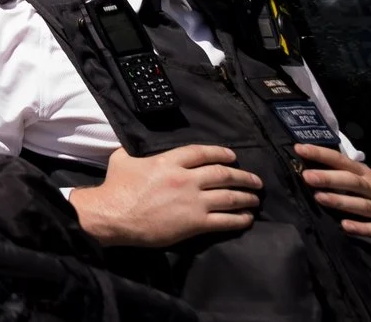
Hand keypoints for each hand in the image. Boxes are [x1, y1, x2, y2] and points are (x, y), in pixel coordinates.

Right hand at [70, 145, 261, 247]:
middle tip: (255, 180)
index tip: (232, 156)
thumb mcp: (122, 159)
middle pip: (222, 174)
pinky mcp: (195, 223)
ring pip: (229, 196)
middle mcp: (185, 179)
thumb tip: (135, 147)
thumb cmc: (116, 187)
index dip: (220, 153)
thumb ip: (135, 152)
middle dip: (242, 176)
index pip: (201, 153)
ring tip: (255, 198)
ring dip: (246, 197)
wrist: (114, 215)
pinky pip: (225, 220)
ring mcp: (193, 201)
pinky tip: (247, 218)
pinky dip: (239, 219)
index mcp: (168, 161)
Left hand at [296, 145, 370, 249]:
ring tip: (320, 198)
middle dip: (330, 178)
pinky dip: (362, 228)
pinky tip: (346, 227)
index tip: (299, 148)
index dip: (322, 154)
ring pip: (362, 205)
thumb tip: (311, 166)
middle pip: (352, 182)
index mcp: (368, 176)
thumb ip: (347, 175)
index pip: (343, 161)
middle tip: (307, 176)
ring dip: (341, 201)